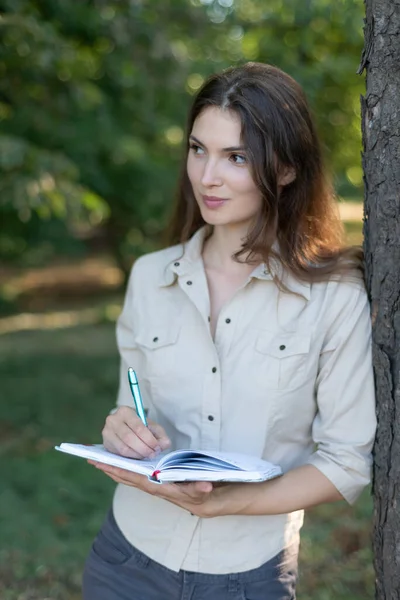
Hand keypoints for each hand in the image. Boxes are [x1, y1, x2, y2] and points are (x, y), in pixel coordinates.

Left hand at [88, 461, 223, 517]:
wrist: (215, 502)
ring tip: (103, 460)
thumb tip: (204, 486)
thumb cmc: (208, 494)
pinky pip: (141, 475)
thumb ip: (203, 489)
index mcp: (163, 488)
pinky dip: (130, 468)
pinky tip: (124, 462)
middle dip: (112, 469)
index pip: (137, 479)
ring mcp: (158, 486)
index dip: (119, 471)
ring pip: (133, 477)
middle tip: (93, 459)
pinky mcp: (162, 482)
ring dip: (118, 469)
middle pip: (130, 478)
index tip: (102, 464)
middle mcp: (157, 488)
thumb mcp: (207, 492)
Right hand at [102, 406, 170, 458]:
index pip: (138, 427)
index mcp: (125, 411)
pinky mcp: (105, 444)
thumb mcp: (152, 427)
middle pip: (129, 438)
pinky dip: (130, 458)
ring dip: (138, 455)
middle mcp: (112, 420)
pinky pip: (118, 455)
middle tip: (153, 454)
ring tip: (147, 456)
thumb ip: (160, 435)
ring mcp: (106, 432)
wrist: (126, 428)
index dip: (149, 439)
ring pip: (123, 448)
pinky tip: (138, 457)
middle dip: (144, 449)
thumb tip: (165, 444)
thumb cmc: (140, 427)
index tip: (157, 447)